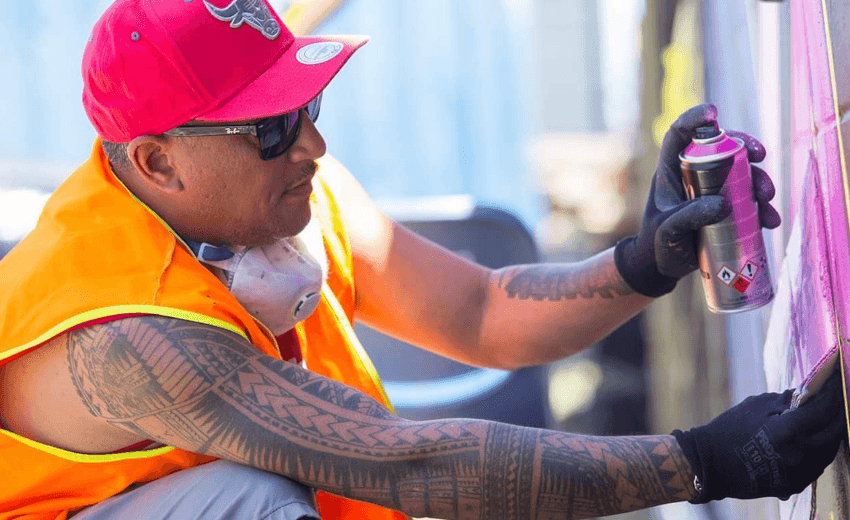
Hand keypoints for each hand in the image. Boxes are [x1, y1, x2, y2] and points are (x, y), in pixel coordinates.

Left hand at [614, 103, 780, 296]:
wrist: (663, 268)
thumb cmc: (656, 245)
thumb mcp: (667, 231)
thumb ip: (689, 216)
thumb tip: (724, 203)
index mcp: (672, 171)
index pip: (680, 134)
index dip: (695, 118)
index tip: (714, 113)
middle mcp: (695, 175)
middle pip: (723, 148)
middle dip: (745, 147)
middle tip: (761, 155)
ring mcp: (713, 191)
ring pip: (742, 173)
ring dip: (761, 180)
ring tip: (767, 198)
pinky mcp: (728, 209)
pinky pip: (750, 201)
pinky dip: (764, 209)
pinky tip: (770, 221)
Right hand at [672, 367, 846, 502]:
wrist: (708, 464)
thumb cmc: (728, 429)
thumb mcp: (756, 405)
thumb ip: (786, 399)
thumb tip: (810, 391)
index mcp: (788, 431)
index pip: (823, 410)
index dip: (832, 394)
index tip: (836, 382)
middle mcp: (798, 454)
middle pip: (833, 431)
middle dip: (838, 412)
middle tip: (837, 398)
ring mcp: (798, 473)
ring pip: (828, 451)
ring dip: (831, 433)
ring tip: (829, 418)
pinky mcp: (793, 485)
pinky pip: (816, 466)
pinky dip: (819, 451)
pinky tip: (814, 440)